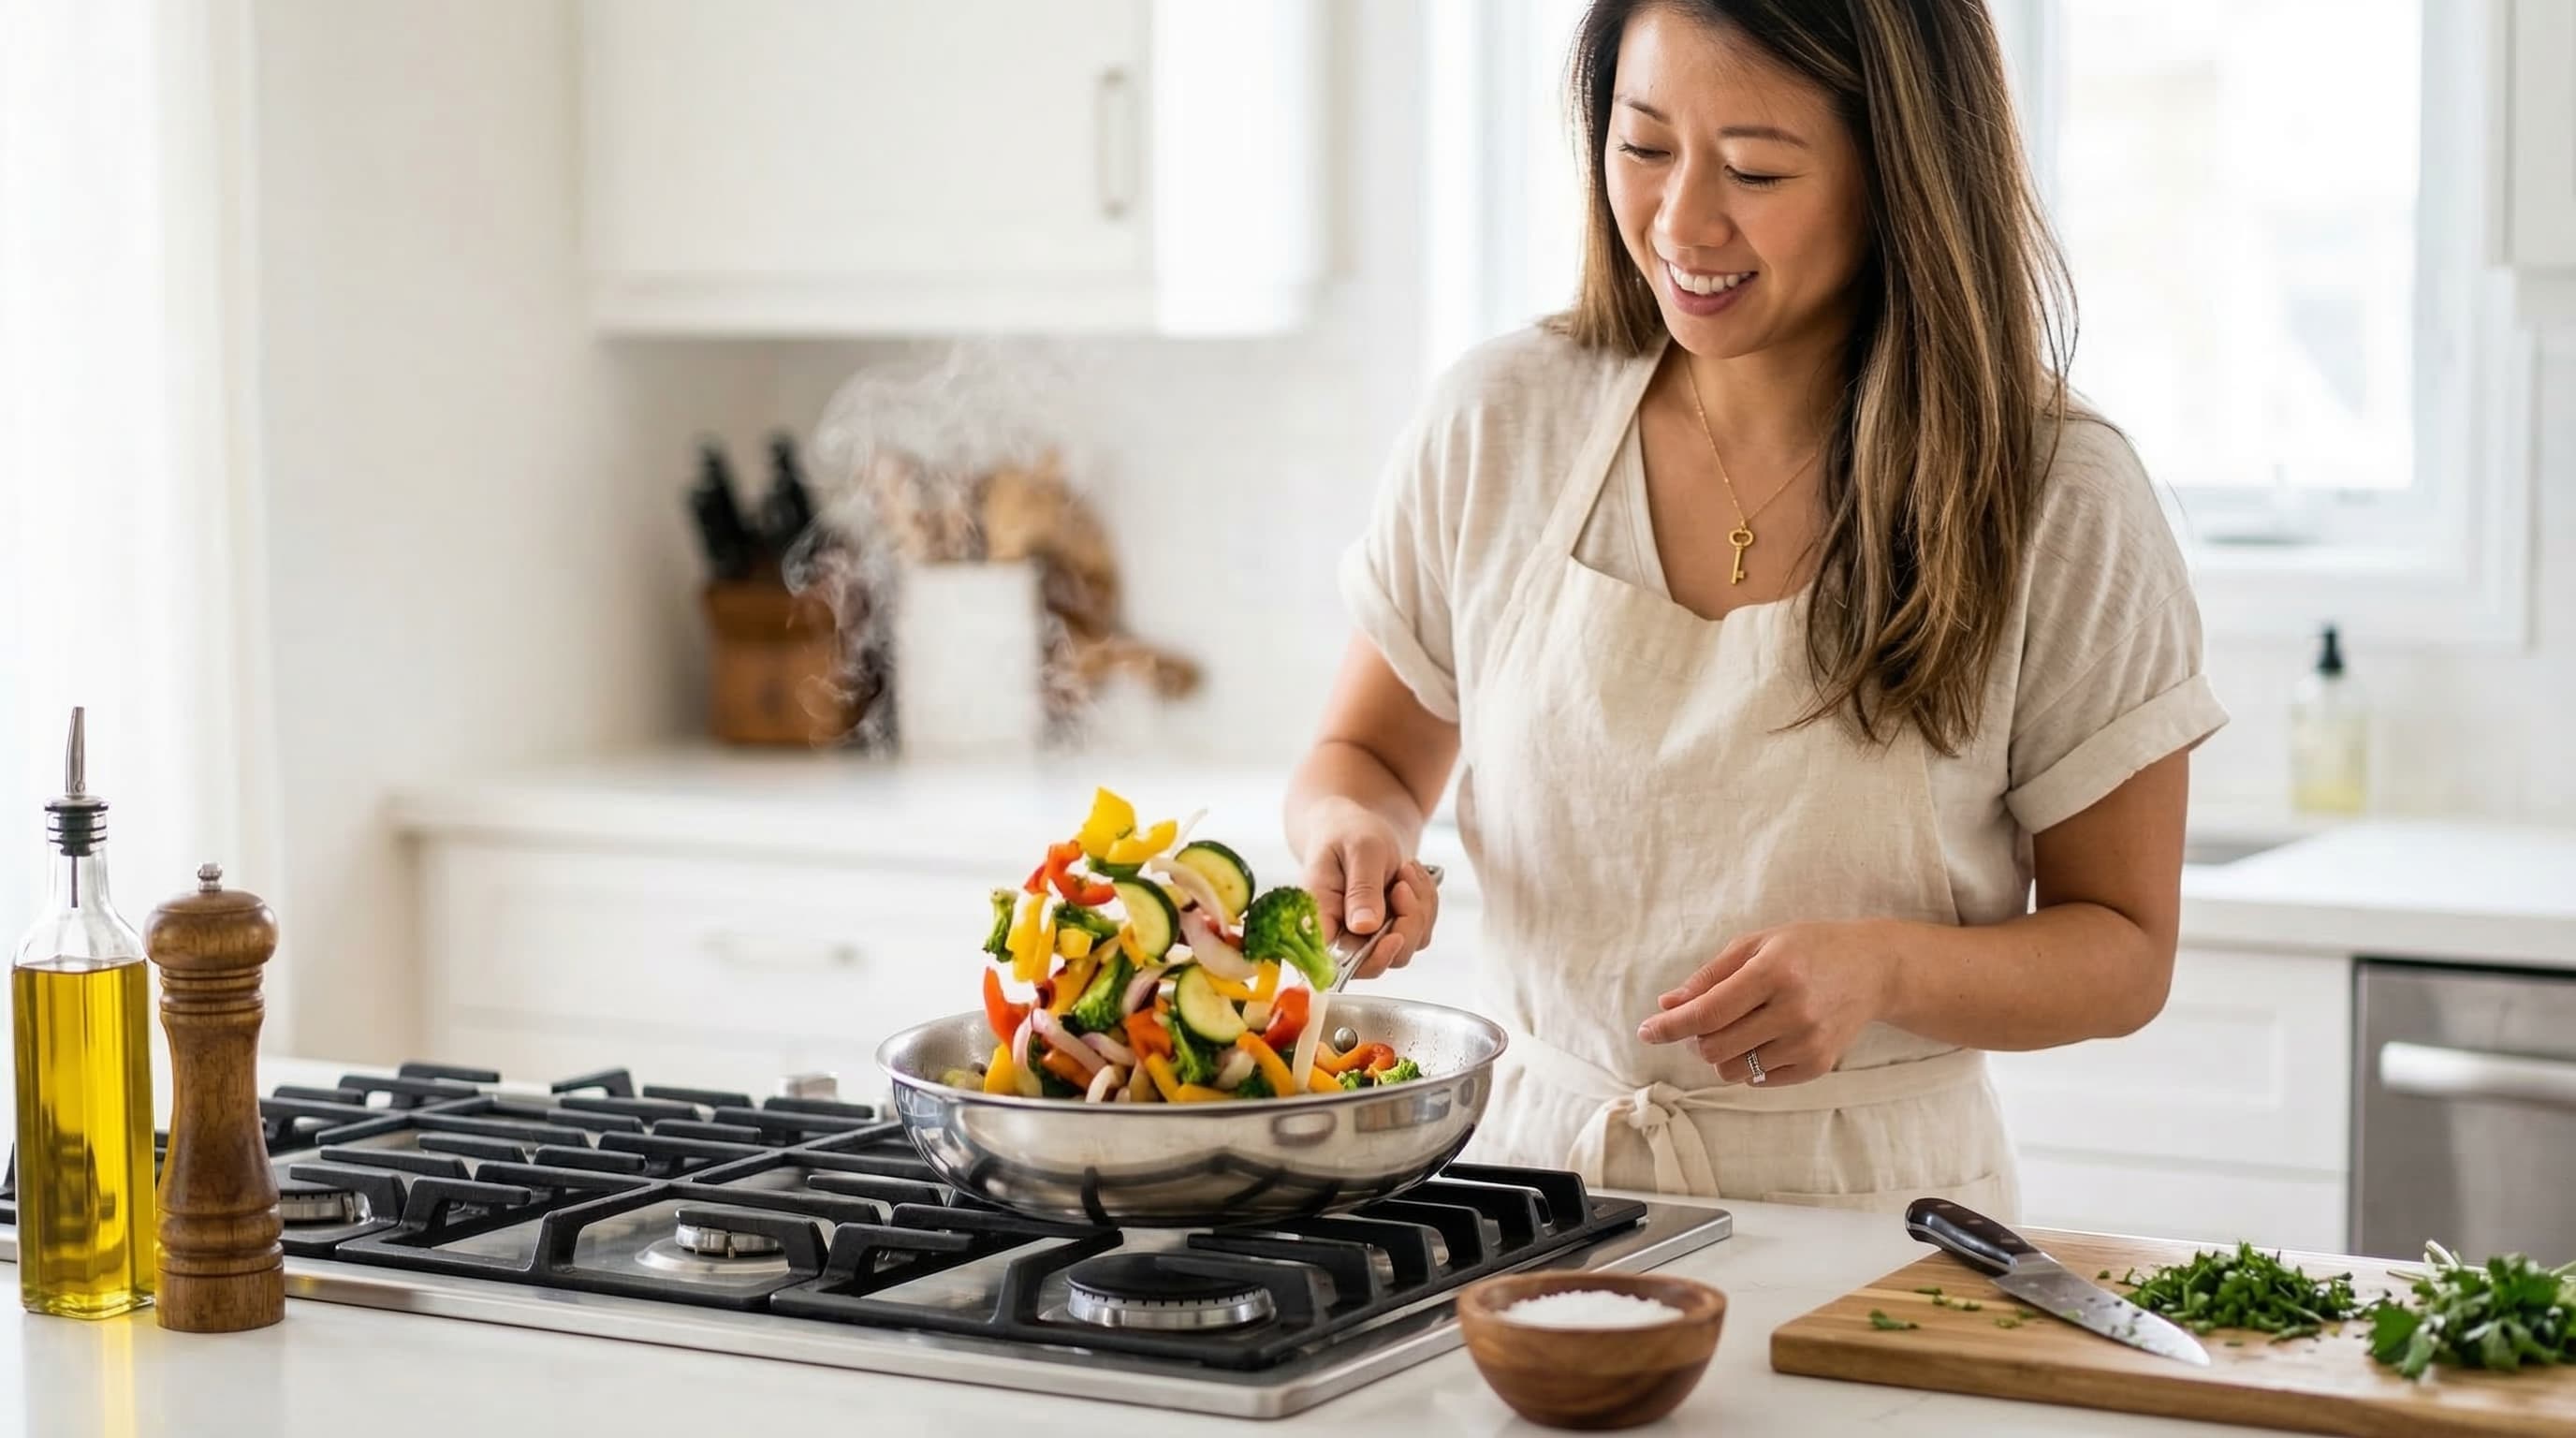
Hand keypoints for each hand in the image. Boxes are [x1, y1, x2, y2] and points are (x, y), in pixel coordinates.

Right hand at [1300, 801, 1439, 978]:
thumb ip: (1361, 889)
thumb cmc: (1351, 831)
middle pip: (1376, 962)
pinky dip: (1425, 904)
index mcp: (1320, 916)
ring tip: (1406, 871)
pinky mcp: (1389, 932)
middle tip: (1404, 882)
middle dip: (1405, 923)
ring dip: (1418, 909)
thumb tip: (1364, 927)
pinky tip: (1412, 878)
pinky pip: (1420, 933)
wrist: (1360, 824)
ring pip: (1404, 949)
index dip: (1366, 960)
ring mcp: (1366, 938)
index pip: (1333, 961)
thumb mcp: (1360, 851)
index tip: (1393, 935)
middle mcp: (1340, 935)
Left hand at [1634, 921, 1899, 1084]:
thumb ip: (1710, 976)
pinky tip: (1764, 1038)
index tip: (1646, 1031)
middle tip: (1702, 1023)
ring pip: (1733, 1069)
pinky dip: (1749, 1064)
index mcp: (1774, 972)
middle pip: (1715, 1047)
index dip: (1670, 1025)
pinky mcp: (1820, 1064)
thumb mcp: (1757, 944)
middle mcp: (1794, 1010)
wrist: (1874, 969)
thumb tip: (1668, 1004)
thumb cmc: (1808, 949)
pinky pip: (1760, 1080)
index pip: (1707, 1012)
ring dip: (1721, 1053)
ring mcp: (1809, 1041)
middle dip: (1695, 1039)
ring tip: (1740, 1026)